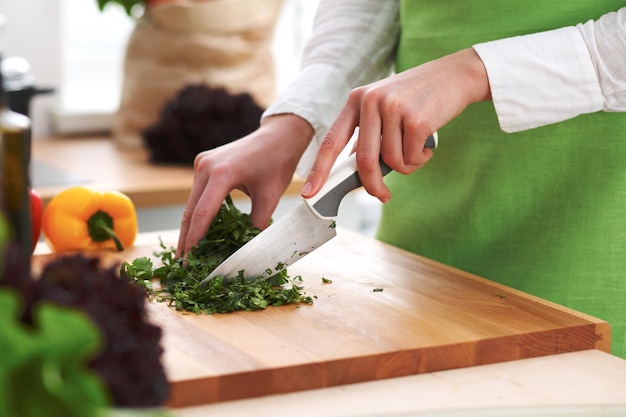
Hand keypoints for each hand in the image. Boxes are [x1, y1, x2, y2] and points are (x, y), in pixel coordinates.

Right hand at [177, 114, 312, 255]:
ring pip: (191, 204)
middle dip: (186, 241)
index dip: (194, 242)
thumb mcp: (270, 197)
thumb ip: (256, 225)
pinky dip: (197, 215)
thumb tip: (245, 252)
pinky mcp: (203, 165)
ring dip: (190, 229)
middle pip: (191, 211)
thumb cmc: (277, 164)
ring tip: (187, 256)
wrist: (278, 136)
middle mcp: (205, 166)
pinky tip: (196, 235)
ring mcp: (202, 164)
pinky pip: (198, 195)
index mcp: (222, 172)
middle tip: (183, 267)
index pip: (202, 214)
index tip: (190, 263)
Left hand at [301, 48, 490, 202]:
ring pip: (391, 162)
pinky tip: (427, 143)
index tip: (309, 192)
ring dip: (406, 166)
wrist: (456, 75)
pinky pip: (411, 159)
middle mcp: (370, 101)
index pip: (332, 141)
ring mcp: (392, 108)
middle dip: (372, 185)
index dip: (319, 170)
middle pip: (363, 160)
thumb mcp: (384, 107)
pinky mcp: (415, 119)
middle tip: (381, 196)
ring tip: (416, 149)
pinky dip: (420, 159)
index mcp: (357, 99)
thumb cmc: (417, 98)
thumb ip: (367, 134)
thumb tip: (354, 170)